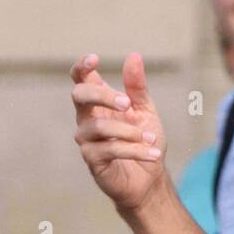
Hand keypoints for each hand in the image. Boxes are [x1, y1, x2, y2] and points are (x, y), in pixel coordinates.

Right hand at [70, 52, 167, 212]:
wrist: (150, 177)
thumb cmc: (144, 140)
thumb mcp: (145, 110)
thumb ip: (137, 86)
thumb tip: (133, 56)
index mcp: (99, 103)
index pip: (81, 80)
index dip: (82, 67)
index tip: (94, 59)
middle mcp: (87, 119)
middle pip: (80, 96)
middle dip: (103, 96)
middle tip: (128, 104)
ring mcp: (87, 140)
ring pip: (99, 127)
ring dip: (130, 132)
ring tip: (151, 139)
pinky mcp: (92, 160)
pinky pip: (110, 149)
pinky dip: (135, 150)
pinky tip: (153, 153)